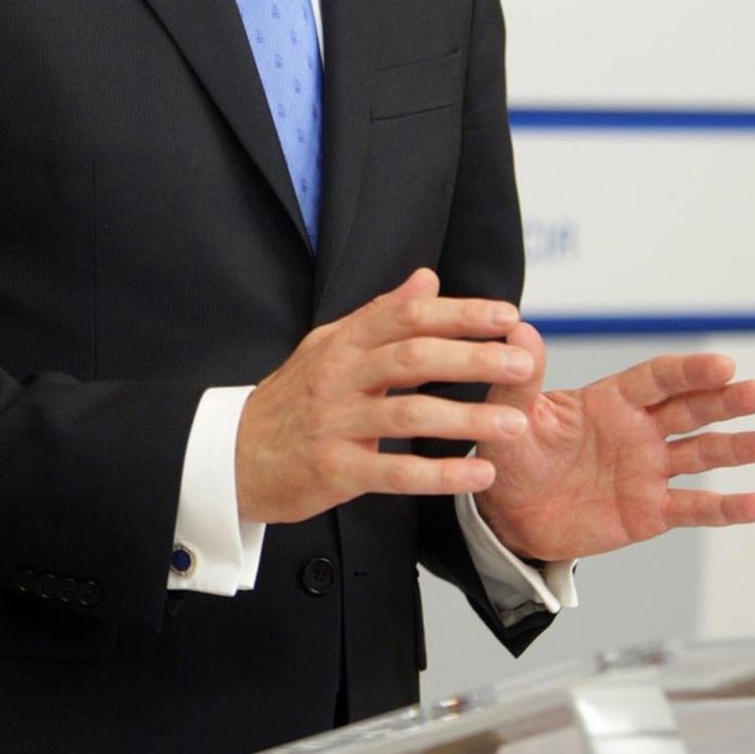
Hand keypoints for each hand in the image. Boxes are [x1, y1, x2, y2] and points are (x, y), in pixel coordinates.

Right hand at [235, 268, 535, 523]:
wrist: (231, 455)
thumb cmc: (291, 400)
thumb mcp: (330, 345)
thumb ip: (382, 314)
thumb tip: (428, 279)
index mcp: (343, 341)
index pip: (407, 316)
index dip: (460, 313)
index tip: (507, 316)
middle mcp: (338, 375)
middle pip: (414, 357)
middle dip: (474, 358)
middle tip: (523, 363)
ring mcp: (334, 422)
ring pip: (409, 415)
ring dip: (467, 419)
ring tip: (514, 424)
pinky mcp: (333, 470)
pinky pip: (394, 472)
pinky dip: (439, 475)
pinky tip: (478, 474)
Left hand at [473, 323, 754, 560]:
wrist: (508, 512)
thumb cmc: (511, 454)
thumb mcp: (510, 415)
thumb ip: (522, 378)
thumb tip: (520, 330)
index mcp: (610, 400)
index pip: (657, 379)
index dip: (690, 372)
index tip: (722, 364)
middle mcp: (638, 430)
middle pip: (692, 409)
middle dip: (728, 400)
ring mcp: (648, 470)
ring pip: (703, 454)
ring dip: (740, 447)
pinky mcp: (650, 511)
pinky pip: (695, 506)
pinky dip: (727, 507)